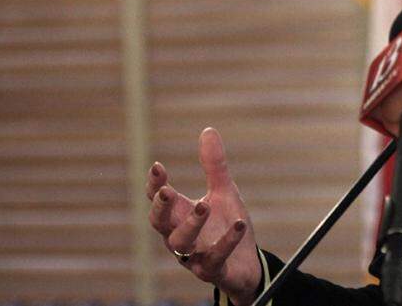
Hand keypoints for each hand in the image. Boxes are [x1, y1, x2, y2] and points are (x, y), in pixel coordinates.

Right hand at [147, 127, 262, 304]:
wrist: (246, 263)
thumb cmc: (226, 224)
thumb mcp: (223, 191)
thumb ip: (214, 165)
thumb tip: (208, 130)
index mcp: (179, 215)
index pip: (159, 200)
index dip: (155, 185)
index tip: (158, 166)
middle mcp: (180, 236)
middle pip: (160, 224)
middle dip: (161, 208)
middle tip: (168, 191)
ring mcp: (194, 256)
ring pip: (182, 244)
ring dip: (191, 224)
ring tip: (205, 205)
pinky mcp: (213, 271)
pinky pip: (215, 259)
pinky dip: (226, 242)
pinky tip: (240, 225)